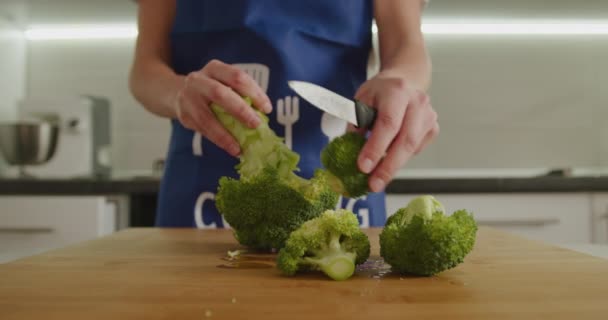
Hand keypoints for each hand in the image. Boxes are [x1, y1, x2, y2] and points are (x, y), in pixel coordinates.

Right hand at [174, 59, 271, 155]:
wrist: (176, 92)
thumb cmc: (209, 89)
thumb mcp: (223, 83)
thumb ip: (240, 94)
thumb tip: (262, 115)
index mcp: (214, 68)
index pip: (237, 77)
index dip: (254, 92)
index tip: (267, 109)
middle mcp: (198, 80)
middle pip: (219, 93)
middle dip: (240, 110)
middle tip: (256, 124)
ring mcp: (188, 98)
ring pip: (206, 117)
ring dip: (224, 134)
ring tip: (239, 147)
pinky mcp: (183, 116)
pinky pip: (202, 130)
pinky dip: (218, 140)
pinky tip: (230, 147)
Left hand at [354, 71, 438, 191]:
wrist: (405, 80)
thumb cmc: (380, 92)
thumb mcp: (361, 100)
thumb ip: (356, 123)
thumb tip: (352, 151)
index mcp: (397, 91)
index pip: (388, 123)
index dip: (376, 147)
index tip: (363, 167)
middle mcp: (418, 102)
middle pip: (405, 140)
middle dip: (388, 166)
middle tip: (373, 184)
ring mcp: (429, 115)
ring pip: (412, 148)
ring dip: (394, 167)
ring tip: (377, 180)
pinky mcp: (433, 127)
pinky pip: (416, 149)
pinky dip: (401, 158)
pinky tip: (390, 158)